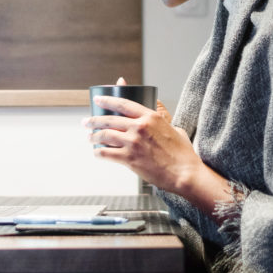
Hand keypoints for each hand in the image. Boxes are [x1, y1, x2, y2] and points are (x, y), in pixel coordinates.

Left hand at [83, 93, 200, 195]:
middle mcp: (139, 127)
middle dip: (94, 120)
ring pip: (104, 135)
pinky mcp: (129, 159)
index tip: (99, 99)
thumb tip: (157, 118)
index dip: (107, 100)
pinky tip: (97, 152)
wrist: (184, 173)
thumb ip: (162, 121)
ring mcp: (133, 143)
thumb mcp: (173, 128)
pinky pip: (107, 153)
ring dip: (93, 136)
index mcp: (150, 117)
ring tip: (89, 137)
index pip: (123, 104)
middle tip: (87, 122)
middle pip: (109, 120)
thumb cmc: (182, 154)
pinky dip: (98, 152)